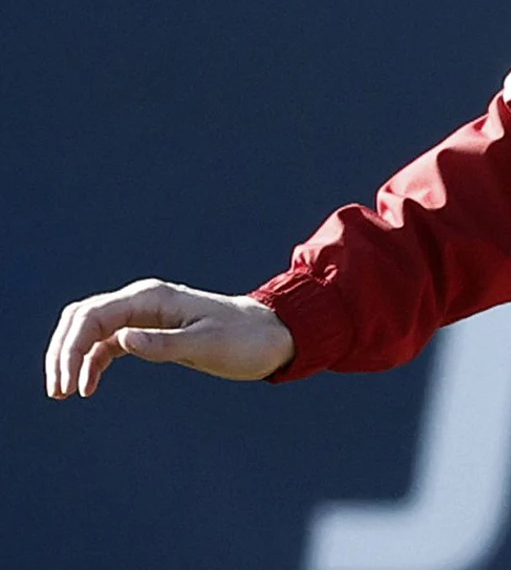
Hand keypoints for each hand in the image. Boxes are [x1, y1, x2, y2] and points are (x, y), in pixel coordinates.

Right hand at [45, 279, 294, 398]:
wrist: (274, 335)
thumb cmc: (245, 339)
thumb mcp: (207, 345)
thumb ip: (164, 343)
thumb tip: (121, 339)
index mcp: (152, 297)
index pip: (93, 316)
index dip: (71, 347)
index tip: (68, 383)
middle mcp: (143, 301)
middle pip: (83, 318)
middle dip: (64, 351)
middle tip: (58, 389)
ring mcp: (145, 315)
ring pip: (91, 331)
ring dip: (74, 358)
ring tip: (65, 392)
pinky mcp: (152, 332)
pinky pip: (109, 342)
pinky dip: (93, 362)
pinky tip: (88, 386)